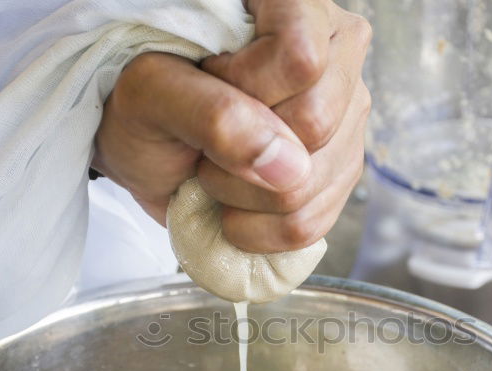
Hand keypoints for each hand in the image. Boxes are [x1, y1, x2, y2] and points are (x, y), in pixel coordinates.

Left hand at [92, 0, 370, 252]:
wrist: (148, 148)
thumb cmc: (145, 103)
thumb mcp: (153, 92)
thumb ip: (211, 114)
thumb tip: (285, 164)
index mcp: (296, 8)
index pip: (300, 58)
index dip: (247, 89)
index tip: (207, 82)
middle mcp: (337, 58)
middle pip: (316, 124)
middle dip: (241, 149)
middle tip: (205, 135)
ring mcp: (346, 120)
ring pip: (312, 183)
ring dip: (242, 194)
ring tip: (215, 168)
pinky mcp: (340, 173)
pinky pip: (310, 223)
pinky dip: (256, 229)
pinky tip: (234, 204)